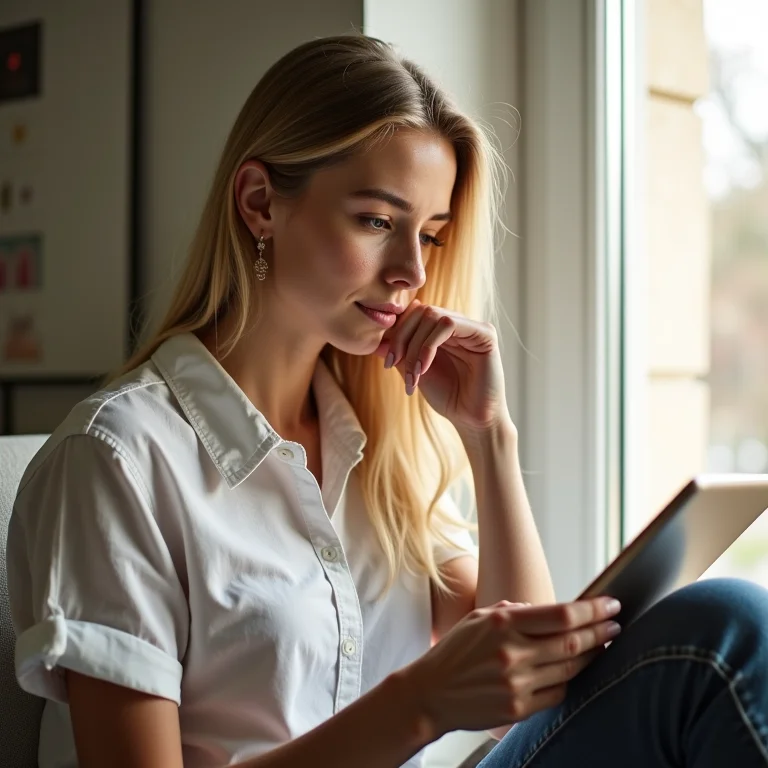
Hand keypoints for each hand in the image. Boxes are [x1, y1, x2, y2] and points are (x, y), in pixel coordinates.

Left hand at [375, 300, 507, 433]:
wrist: (471, 419)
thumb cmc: (447, 396)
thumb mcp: (414, 372)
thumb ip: (399, 354)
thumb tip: (376, 342)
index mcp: (442, 330)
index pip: (414, 313)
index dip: (396, 332)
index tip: (386, 360)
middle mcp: (458, 324)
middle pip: (421, 311)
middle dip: (402, 338)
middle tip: (392, 365)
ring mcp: (472, 327)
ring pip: (432, 315)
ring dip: (415, 346)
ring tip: (412, 374)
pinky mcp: (484, 334)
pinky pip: (449, 324)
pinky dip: (430, 345)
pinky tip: (425, 368)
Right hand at [400, 597, 621, 737]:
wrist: (430, 693)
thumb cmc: (456, 650)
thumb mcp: (479, 618)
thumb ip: (513, 611)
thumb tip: (549, 611)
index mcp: (503, 624)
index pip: (562, 615)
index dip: (592, 610)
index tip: (611, 606)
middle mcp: (512, 653)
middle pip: (573, 642)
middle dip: (600, 632)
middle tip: (616, 625)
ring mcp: (516, 683)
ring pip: (570, 669)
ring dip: (591, 657)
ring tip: (601, 646)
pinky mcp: (517, 709)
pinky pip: (557, 693)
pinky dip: (569, 680)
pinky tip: (574, 671)